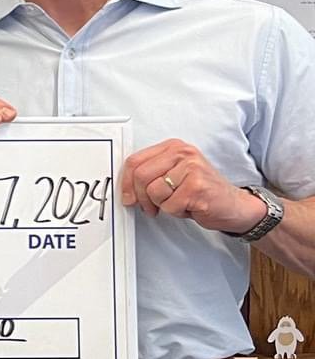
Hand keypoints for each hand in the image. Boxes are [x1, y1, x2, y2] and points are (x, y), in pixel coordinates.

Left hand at [122, 139, 265, 232]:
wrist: (233, 204)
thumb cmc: (200, 190)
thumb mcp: (174, 174)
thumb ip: (151, 174)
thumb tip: (125, 188)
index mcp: (174, 147)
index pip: (135, 161)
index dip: (126, 182)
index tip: (127, 197)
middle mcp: (183, 153)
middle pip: (141, 176)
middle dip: (141, 197)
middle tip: (150, 207)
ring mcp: (192, 169)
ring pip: (154, 192)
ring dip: (162, 205)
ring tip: (178, 202)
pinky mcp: (197, 187)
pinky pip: (169, 205)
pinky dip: (176, 212)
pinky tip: (189, 207)